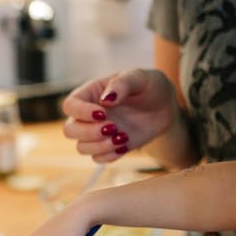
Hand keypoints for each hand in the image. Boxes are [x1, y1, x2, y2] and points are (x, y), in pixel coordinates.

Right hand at [61, 69, 179, 162]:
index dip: (81, 112)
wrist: (165, 107)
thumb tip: (106, 99)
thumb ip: (122, 84)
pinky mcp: (108, 147)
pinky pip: (98, 159)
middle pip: (70, 130)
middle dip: (89, 132)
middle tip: (113, 127)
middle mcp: (88, 115)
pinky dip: (110, 156)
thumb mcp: (141, 77)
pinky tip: (125, 145)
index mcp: (91, 93)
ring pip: (81, 148)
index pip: (70, 105)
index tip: (102, 114)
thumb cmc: (150, 86)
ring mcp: (97, 133)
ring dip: (100, 146)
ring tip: (123, 137)